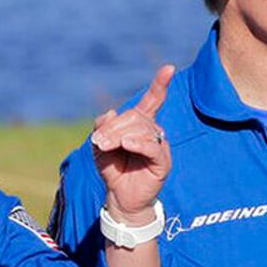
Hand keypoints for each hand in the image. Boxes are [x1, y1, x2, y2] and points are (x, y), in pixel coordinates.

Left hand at [94, 65, 174, 223]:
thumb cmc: (113, 169)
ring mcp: (160, 146)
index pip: (153, 101)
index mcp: (141, 125)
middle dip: (113, 127)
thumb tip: (111, 113)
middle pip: (135, 116)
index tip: (169, 68)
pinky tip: (127, 145)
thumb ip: (102, 127)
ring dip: (119, 136)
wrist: (119, 198)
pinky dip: (138, 143)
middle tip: (97, 141)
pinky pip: (152, 146)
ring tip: (104, 147)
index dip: (160, 85)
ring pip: (141, 129)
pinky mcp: (162, 162)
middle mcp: (153, 132)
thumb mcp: (100, 146)